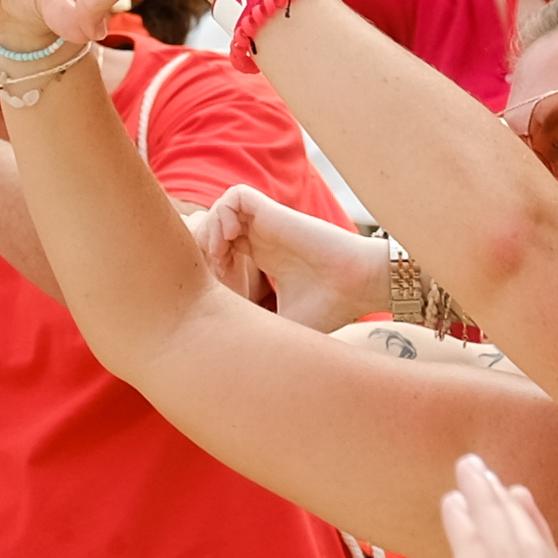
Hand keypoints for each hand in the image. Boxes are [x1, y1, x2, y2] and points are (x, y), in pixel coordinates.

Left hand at [195, 182, 395, 324]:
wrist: (356, 287)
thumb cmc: (327, 307)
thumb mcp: (278, 324)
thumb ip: (255, 329)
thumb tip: (229, 360)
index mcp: (261, 258)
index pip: (218, 250)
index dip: (207, 265)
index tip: (212, 289)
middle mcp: (261, 238)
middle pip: (213, 228)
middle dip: (201, 246)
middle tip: (209, 270)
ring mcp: (266, 224)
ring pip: (219, 210)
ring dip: (210, 229)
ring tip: (219, 255)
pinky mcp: (274, 212)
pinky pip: (236, 196)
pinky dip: (224, 212)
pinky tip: (231, 239)